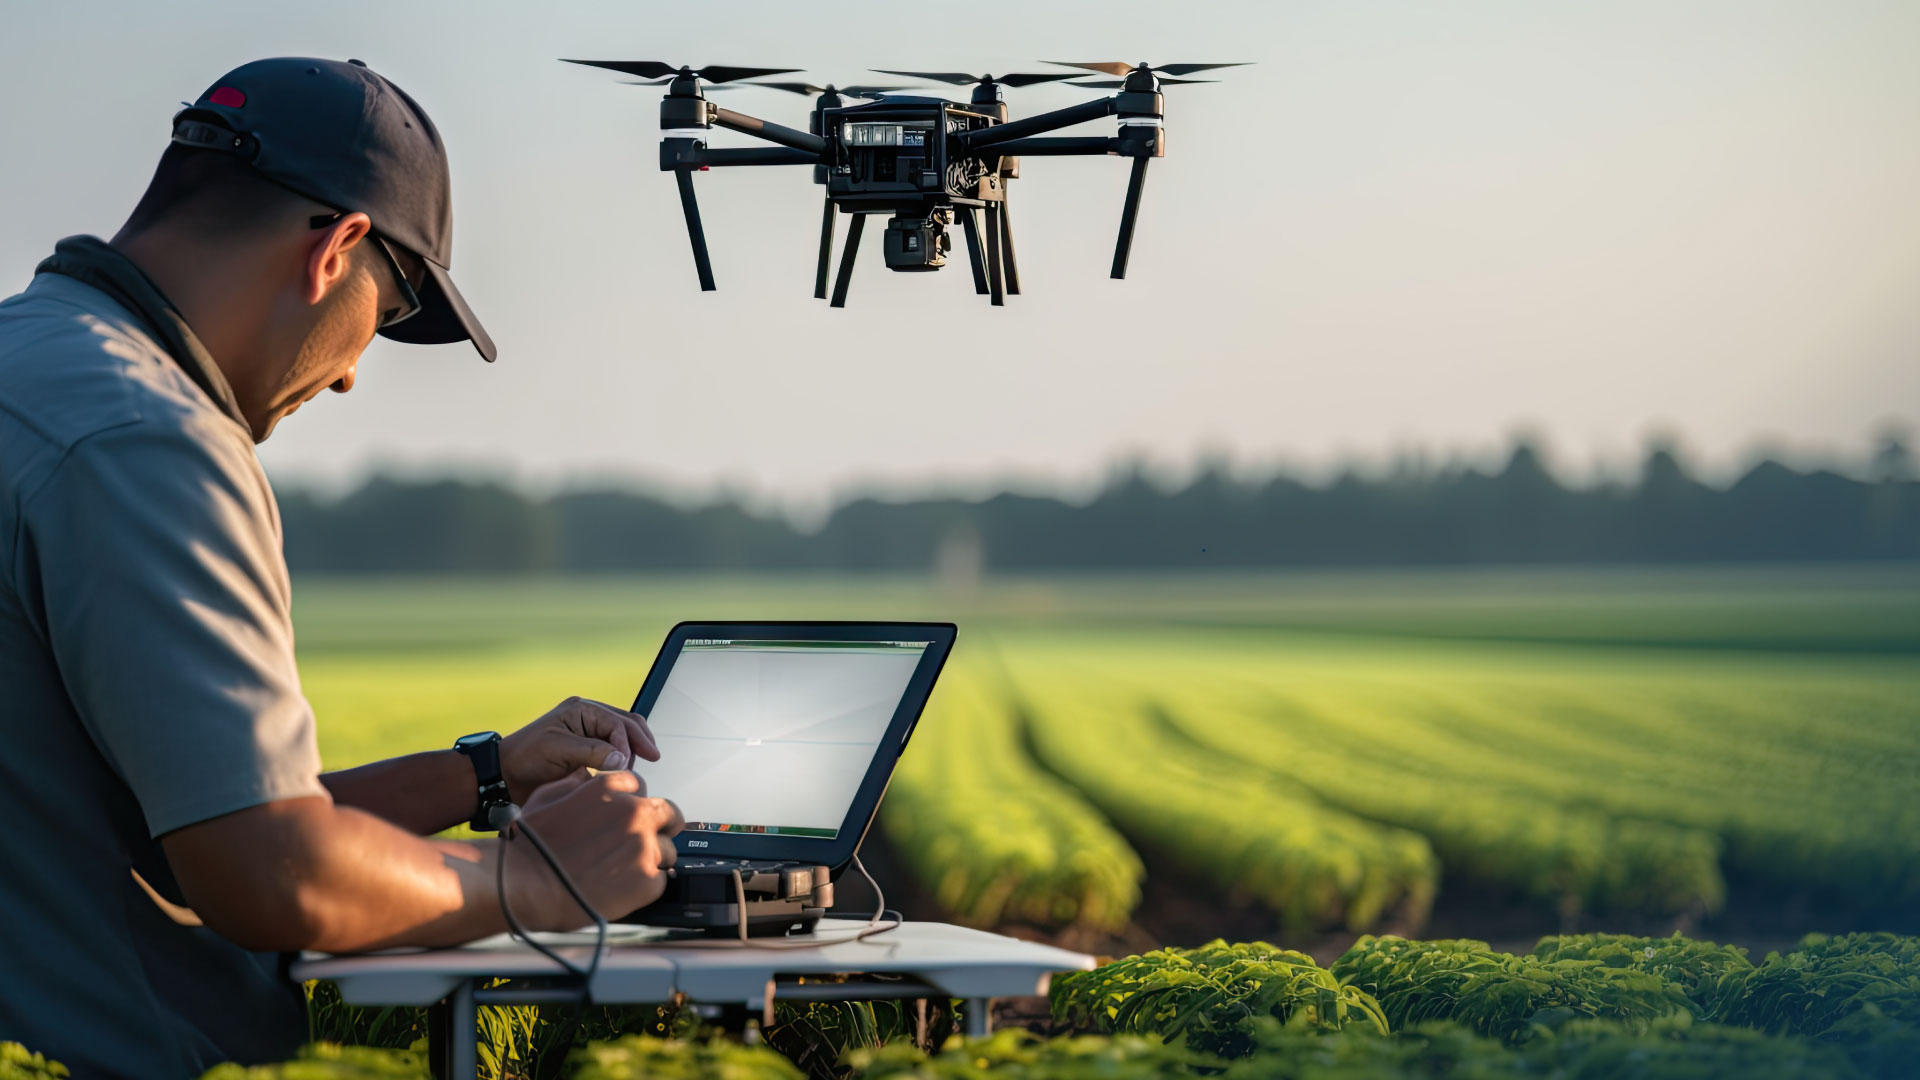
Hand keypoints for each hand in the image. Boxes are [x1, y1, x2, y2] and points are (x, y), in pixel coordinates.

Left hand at [500, 696, 659, 802]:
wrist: (505, 775)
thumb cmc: (526, 758)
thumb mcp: (558, 750)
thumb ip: (592, 752)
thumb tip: (621, 759)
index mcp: (581, 709)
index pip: (616, 722)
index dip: (628, 743)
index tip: (628, 765)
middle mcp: (587, 717)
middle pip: (626, 723)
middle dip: (640, 740)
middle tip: (653, 758)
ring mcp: (587, 733)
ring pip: (622, 735)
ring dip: (632, 749)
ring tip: (634, 769)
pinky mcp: (586, 750)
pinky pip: (613, 749)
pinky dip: (622, 758)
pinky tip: (625, 770)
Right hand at [504, 768, 683, 928]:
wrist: (524, 887)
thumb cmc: (529, 846)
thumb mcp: (547, 797)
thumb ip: (577, 785)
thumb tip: (587, 780)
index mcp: (611, 789)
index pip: (640, 787)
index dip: (632, 803)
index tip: (628, 817)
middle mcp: (634, 812)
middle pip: (668, 813)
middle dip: (660, 825)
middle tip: (648, 840)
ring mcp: (644, 846)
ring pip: (667, 850)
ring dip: (651, 859)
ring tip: (625, 872)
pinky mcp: (648, 880)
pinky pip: (659, 881)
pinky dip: (644, 886)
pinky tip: (621, 890)